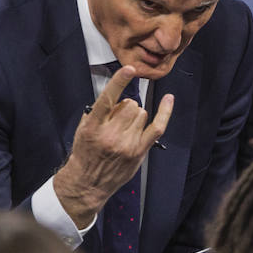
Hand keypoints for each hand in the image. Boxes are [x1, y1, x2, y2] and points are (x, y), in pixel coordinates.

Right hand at [53, 66, 173, 226]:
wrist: (88, 183)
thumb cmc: (85, 153)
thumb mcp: (83, 129)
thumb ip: (99, 112)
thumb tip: (119, 97)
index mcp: (93, 126)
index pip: (108, 99)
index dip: (119, 81)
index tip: (128, 69)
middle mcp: (111, 135)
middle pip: (130, 105)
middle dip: (126, 108)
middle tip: (117, 120)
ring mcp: (127, 144)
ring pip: (142, 113)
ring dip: (135, 117)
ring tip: (124, 129)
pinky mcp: (139, 152)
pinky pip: (157, 127)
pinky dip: (165, 112)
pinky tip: (168, 100)